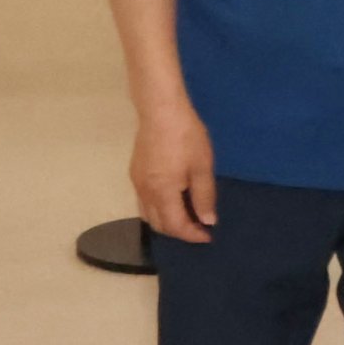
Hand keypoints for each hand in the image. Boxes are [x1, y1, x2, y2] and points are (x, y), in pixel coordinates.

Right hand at [130, 103, 218, 243]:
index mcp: (162, 193)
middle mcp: (145, 193)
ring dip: (166, 221)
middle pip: (158, 225)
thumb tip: (207, 220)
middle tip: (198, 226)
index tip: (208, 235)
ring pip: (148, 215)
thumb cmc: (185, 136)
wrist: (160, 109)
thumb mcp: (202, 166)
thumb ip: (204, 196)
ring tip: (186, 215)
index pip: (175, 226)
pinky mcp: (135, 172)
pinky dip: (158, 209)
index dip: (192, 235)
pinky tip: (172, 198)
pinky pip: (144, 202)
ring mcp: (137, 182)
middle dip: (179, 231)